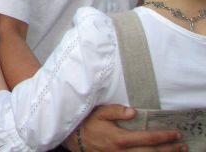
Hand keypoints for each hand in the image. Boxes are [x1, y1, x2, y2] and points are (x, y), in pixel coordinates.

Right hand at [67, 105, 183, 151]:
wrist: (76, 140)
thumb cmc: (87, 124)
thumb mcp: (99, 113)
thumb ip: (115, 111)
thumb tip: (133, 111)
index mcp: (119, 138)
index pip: (147, 139)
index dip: (163, 137)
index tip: (175, 133)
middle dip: (169, 149)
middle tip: (182, 145)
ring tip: (176, 151)